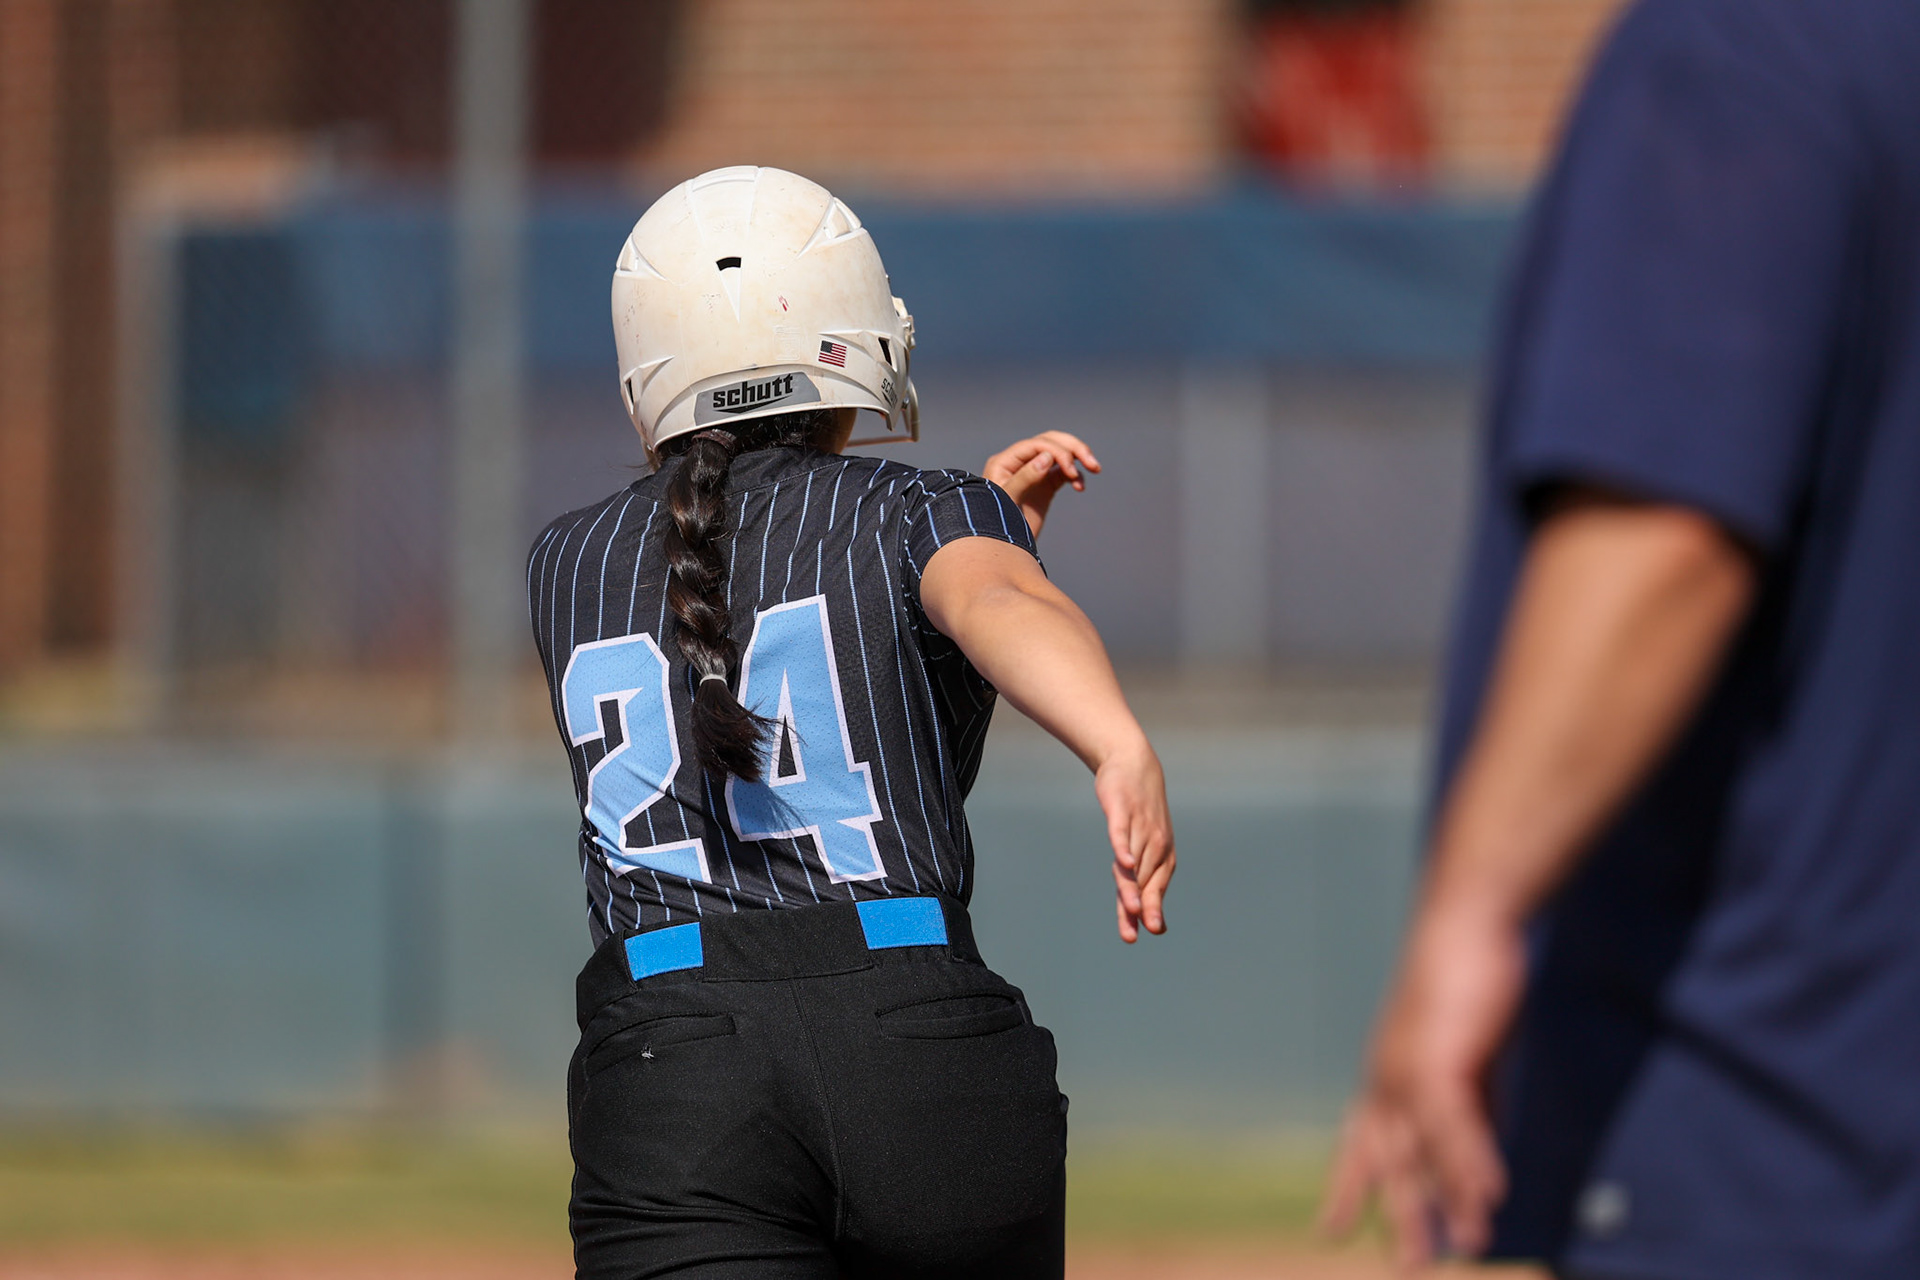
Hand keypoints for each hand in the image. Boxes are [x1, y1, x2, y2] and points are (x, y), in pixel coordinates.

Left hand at [984, 431, 1100, 538]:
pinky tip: (1080, 487)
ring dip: (1078, 457)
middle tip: (1092, 463)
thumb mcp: (1009, 501)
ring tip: (1095, 468)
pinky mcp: (1044, 486)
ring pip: (1059, 454)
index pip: (1036, 445)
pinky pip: (1063, 472)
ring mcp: (1032, 473)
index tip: (1071, 470)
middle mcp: (1019, 463)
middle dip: (1073, 449)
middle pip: (1050, 443)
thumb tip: (1047, 457)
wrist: (1002, 550)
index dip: (1057, 452)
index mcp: (1005, 462)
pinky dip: (1076, 475)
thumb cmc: (996, 525)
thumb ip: (1024, 477)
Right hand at [1092, 738, 1173, 942]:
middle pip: (1143, 881)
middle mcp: (1156, 844)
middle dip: (1140, 908)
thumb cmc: (1138, 813)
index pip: (1154, 889)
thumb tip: (1151, 923)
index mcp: (1163, 856)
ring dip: (1132, 886)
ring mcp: (1139, 826)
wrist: (1134, 764)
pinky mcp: (1122, 810)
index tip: (1147, 932)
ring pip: (1134, 862)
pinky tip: (1124, 863)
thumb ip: (1143, 882)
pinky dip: (1123, 848)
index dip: (1150, 911)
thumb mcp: (1143, 847)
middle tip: (1134, 934)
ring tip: (1131, 910)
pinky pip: (1122, 833)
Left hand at [1321, 902, 1524, 1268]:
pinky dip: (1473, 1161)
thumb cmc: (1466, 981)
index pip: (1361, 1141)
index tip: (1332, 1230)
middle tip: (1412, 1266)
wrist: (1467, 923)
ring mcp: (1410, 1069)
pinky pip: (1458, 1124)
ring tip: (1469, 1247)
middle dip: (1402, 1214)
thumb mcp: (1466, 1056)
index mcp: (1386, 1075)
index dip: (1349, 1186)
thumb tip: (1474, 1156)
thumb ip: (1469, 1106)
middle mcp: (1388, 1078)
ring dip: (1450, 1200)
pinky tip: (1491, 1195)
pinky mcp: (1443, 1058)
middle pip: (1391, 1159)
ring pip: (1427, 1150)